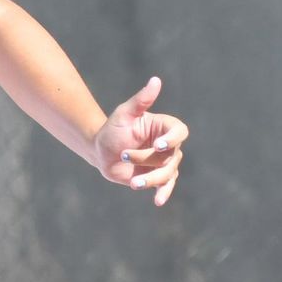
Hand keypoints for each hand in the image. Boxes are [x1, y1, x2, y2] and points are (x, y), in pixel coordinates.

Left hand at [92, 76, 187, 206]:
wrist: (101, 152)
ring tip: (134, 182)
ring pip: (167, 173)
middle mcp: (168, 145)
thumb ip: (141, 100)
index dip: (172, 139)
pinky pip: (166, 186)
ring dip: (150, 178)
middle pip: (170, 156)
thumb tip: (155, 80)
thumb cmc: (112, 129)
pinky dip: (163, 193)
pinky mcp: (157, 177)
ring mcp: (164, 162)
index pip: (179, 132)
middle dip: (147, 158)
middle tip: (124, 154)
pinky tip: (157, 201)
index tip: (158, 145)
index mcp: (164, 127)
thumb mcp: (124, 114)